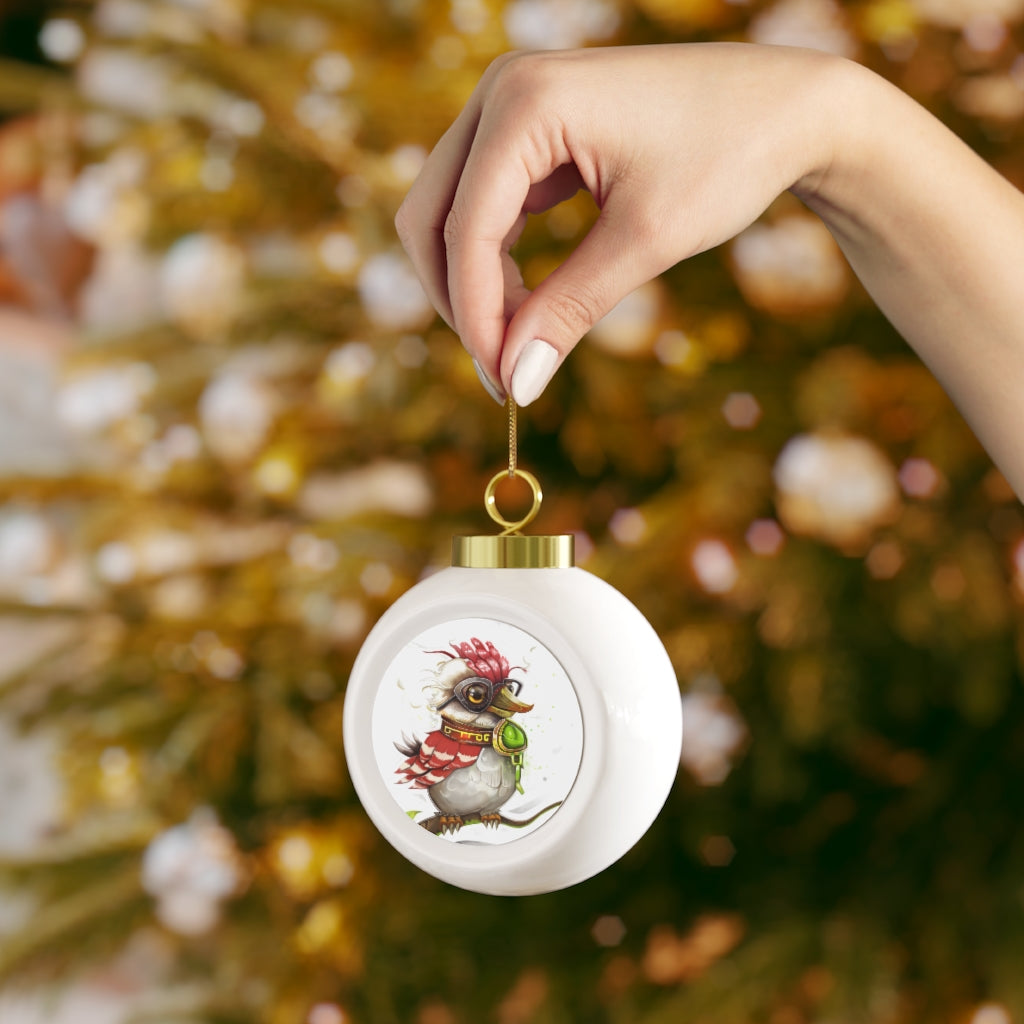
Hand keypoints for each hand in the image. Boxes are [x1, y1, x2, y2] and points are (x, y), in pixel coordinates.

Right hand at [395, 43, 844, 404]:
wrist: (787, 107)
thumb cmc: (728, 156)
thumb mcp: (645, 242)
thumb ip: (569, 310)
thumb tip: (517, 382)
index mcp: (525, 103)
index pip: (465, 230)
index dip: (476, 317)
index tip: (504, 383)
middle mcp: (503, 91)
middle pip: (430, 216)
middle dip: (459, 300)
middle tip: (502, 370)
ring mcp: (512, 106)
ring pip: (450, 213)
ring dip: (474, 283)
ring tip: (523, 342)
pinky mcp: (529, 129)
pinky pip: (484, 204)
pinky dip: (496, 259)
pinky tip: (530, 303)